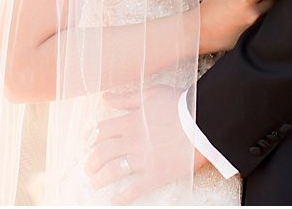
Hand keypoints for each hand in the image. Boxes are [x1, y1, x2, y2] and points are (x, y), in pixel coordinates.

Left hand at [85, 86, 206, 204]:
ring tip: (93, 183)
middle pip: (103, 152)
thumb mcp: (151, 94)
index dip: (92, 137)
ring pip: (113, 171)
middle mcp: (132, 141)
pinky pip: (135, 188)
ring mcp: (143, 159)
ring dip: (100, 178)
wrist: (203, 122)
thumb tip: (105, 97)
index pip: (103, 130)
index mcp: (130, 122)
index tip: (88, 143)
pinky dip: (123, 196)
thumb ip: (126, 98)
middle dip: (91, 161)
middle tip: (88, 168)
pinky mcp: (156, 174)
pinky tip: (115, 199)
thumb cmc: (180, 105)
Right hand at [198, 0, 275, 53]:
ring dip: (266, 7)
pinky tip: (250, 15)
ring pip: (269, 13)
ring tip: (258, 2)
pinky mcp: (251, 37)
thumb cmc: (208, 7)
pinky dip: (258, 19)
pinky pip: (261, 25)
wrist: (200, 31)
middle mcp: (253, 13)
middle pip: (274, 0)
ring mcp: (253, 27)